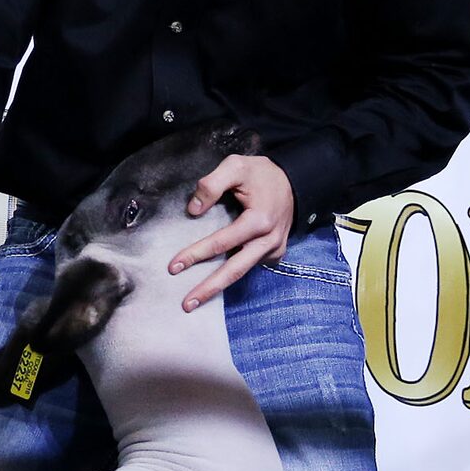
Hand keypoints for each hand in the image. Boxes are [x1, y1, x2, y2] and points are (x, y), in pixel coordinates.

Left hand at [169, 152, 295, 309]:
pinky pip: (250, 266)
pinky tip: (214, 282)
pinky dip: (232, 274)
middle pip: (235, 270)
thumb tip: (194, 210)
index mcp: (260, 220)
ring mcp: (274, 249)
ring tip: (195, 301)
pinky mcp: (275, 253)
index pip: (222, 242)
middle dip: (209, 288)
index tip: (174, 266)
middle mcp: (269, 240)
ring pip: (243, 272)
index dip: (196, 254)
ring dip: (219, 287)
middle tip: (186, 305)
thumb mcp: (236, 166)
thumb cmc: (262, 174)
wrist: (295, 181)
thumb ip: (212, 184)